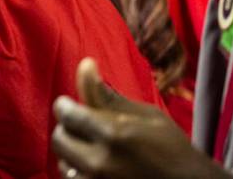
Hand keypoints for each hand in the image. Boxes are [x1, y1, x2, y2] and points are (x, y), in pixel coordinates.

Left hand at [51, 58, 232, 178]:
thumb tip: (84, 63)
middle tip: (83, 127)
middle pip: (59, 139)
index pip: (67, 114)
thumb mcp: (146, 116)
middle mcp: (100, 162)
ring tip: (94, 149)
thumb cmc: (173, 150)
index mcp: (114, 135)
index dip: (65, 106)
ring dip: (72, 153)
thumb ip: (107, 95)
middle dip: (68, 128)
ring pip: (63, 163)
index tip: (70, 105)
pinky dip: (79, 172)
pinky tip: (97, 167)